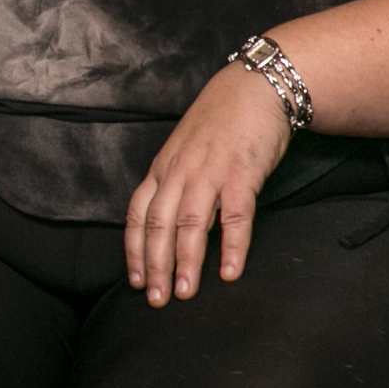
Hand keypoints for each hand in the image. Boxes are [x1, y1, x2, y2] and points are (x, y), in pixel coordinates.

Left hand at [123, 61, 293, 306]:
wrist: (254, 88)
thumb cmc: (220, 122)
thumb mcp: (185, 149)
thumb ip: (175, 180)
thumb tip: (167, 219)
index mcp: (164, 168)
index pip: (139, 213)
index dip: (135, 249)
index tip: (135, 280)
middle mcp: (180, 171)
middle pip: (159, 224)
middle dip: (154, 265)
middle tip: (155, 300)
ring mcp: (210, 172)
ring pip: (190, 223)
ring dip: (185, 262)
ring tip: (184, 293)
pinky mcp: (242, 173)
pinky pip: (235, 216)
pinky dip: (231, 246)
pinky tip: (229, 273)